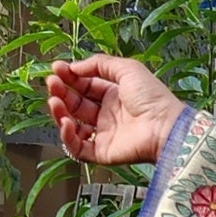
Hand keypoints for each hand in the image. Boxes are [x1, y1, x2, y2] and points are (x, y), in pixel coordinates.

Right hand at [45, 55, 187, 166]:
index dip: (70, 77)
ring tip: (54, 102)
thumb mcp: (127, 69)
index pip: (84, 85)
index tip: (56, 69)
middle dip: (61, 92)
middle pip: (76, 103)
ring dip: (60, 113)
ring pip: (73, 125)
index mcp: (113, 93)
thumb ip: (99, 64)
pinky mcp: (101, 152)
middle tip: (51, 83)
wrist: (163, 126)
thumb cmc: (151, 97)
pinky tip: (66, 123)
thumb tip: (75, 66)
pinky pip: (78, 147)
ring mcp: (102, 134)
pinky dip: (68, 137)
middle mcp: (106, 114)